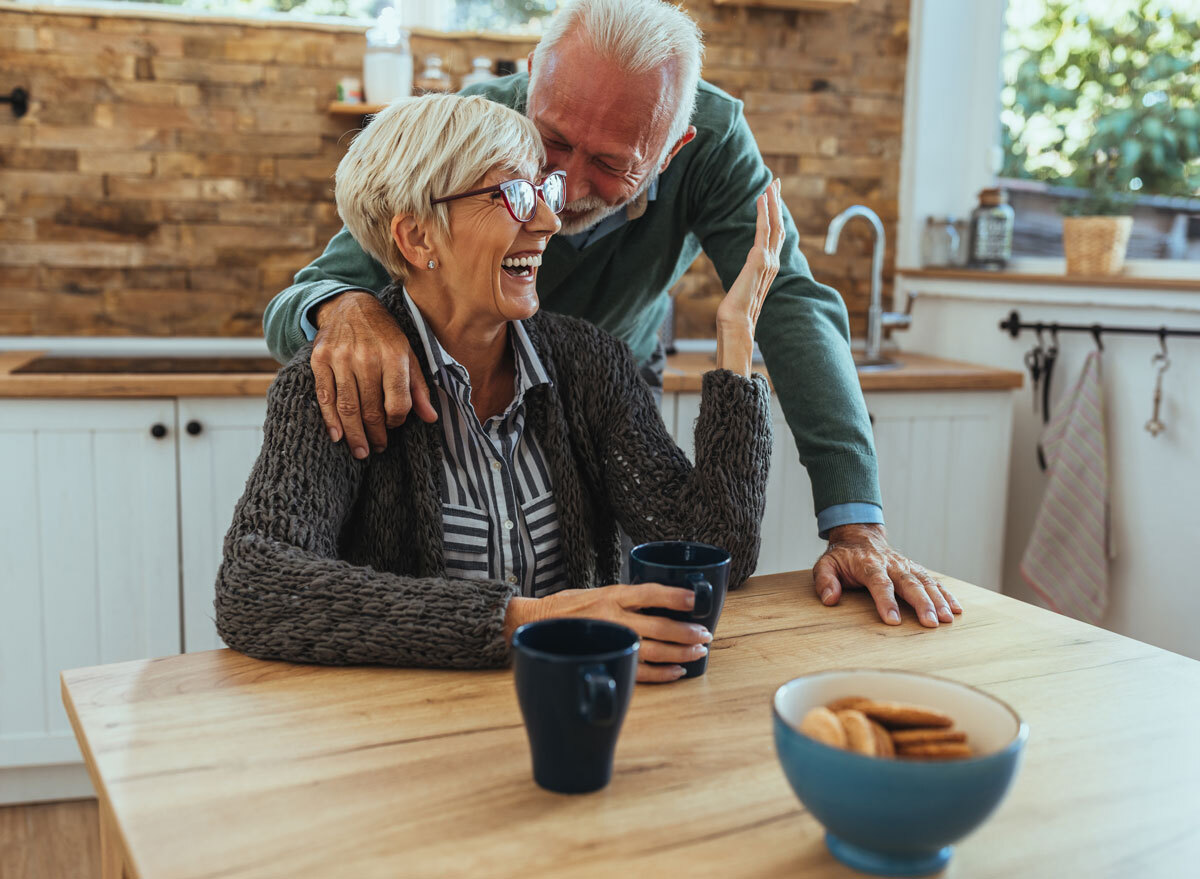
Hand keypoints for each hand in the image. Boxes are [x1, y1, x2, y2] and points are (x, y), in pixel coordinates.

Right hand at [310, 290, 436, 458]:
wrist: (350, 305)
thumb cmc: (384, 334)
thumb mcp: (408, 354)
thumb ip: (418, 387)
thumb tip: (431, 417)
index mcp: (393, 356)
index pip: (398, 401)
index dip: (397, 420)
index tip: (394, 426)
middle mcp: (366, 357)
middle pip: (371, 409)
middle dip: (376, 434)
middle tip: (378, 448)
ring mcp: (340, 358)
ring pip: (347, 407)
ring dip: (354, 434)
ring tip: (361, 450)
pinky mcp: (320, 360)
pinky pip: (325, 397)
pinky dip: (330, 420)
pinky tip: (337, 436)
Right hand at [504, 584, 712, 682]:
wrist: (531, 626)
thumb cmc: (566, 608)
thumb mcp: (595, 592)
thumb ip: (624, 598)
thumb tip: (658, 602)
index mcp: (612, 595)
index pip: (650, 592)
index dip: (675, 595)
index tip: (696, 598)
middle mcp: (614, 617)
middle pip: (659, 626)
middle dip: (687, 631)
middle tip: (706, 635)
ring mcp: (611, 641)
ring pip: (654, 650)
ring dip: (681, 652)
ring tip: (699, 652)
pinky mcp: (606, 659)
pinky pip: (640, 671)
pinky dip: (662, 673)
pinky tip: (678, 671)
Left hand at [715, 178, 782, 375]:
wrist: (736, 324)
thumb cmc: (735, 313)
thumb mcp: (742, 290)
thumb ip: (746, 280)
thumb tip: (742, 282)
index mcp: (769, 268)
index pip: (775, 236)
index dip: (774, 216)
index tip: (771, 198)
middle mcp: (773, 262)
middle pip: (779, 225)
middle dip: (777, 203)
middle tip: (775, 182)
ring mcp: (769, 261)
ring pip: (775, 224)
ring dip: (773, 202)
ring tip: (770, 184)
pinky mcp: (760, 260)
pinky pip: (764, 230)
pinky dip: (764, 212)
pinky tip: (761, 198)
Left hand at [812, 524, 962, 626]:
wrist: (860, 536)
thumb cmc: (842, 556)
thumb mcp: (826, 564)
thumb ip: (825, 580)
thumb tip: (830, 599)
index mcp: (868, 564)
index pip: (879, 583)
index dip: (886, 602)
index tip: (893, 621)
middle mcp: (891, 564)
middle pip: (909, 583)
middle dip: (922, 603)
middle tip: (932, 623)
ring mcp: (906, 565)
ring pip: (925, 582)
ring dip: (938, 600)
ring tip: (948, 619)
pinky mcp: (915, 569)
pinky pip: (933, 581)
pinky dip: (946, 594)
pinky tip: (957, 610)